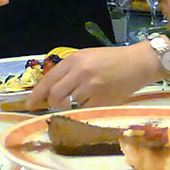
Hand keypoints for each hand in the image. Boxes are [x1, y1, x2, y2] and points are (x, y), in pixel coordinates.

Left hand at [26, 44, 162, 111]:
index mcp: (74, 60)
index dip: (36, 95)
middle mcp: (80, 72)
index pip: (48, 80)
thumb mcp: (87, 58)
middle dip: (51, 104)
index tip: (30, 105)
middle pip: (55, 95)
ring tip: (76, 104)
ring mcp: (91, 87)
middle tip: (55, 107)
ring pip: (68, 105)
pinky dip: (82, 111)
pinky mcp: (103, 99)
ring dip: (68, 108)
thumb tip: (51, 91)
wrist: (139, 63)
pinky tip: (89, 106)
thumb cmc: (112, 60)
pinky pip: (84, 111)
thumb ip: (69, 71)